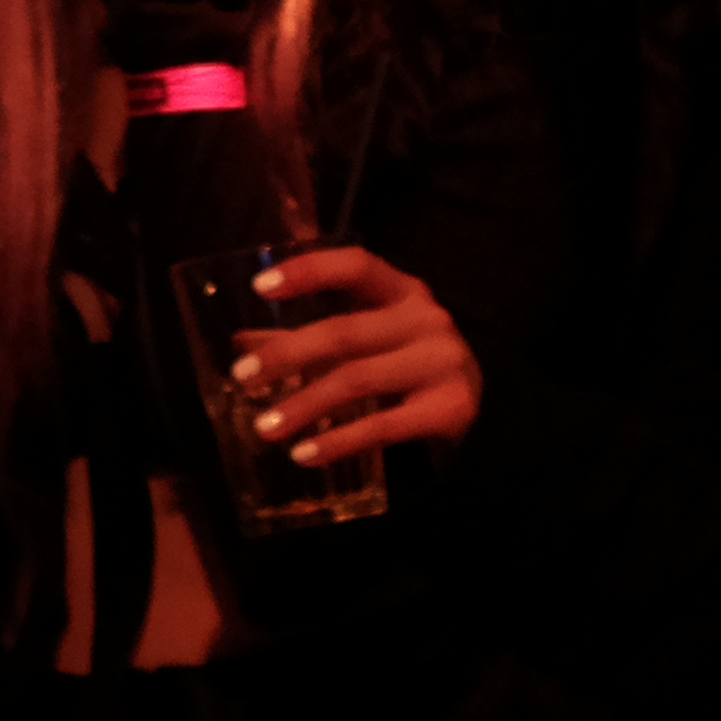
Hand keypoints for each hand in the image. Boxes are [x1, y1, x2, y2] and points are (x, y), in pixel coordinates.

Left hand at [226, 243, 482, 460]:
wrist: (477, 406)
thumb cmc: (407, 364)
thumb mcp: (366, 341)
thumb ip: (309, 339)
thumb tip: (243, 344)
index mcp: (403, 291)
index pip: (355, 266)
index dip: (309, 271)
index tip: (260, 287)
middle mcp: (426, 319)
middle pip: (344, 332)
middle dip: (287, 355)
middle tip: (243, 377)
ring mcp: (442, 362)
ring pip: (357, 380)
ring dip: (304, 405)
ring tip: (265, 427)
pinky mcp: (450, 408)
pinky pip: (383, 426)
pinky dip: (338, 442)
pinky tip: (303, 454)